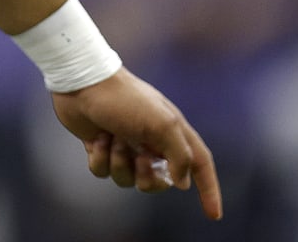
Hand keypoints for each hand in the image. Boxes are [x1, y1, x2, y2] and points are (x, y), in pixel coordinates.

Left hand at [51, 68, 223, 220]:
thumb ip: (180, 156)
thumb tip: (183, 184)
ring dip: (119, 163)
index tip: (214, 215)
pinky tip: (97, 139)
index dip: (209, 190)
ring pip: (128, 179)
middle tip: (138, 157)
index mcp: (172, 132)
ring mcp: (125, 145)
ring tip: (112, 138)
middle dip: (148, 177)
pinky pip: (104, 172)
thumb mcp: (162, 125)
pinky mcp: (101, 147)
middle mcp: (151, 141)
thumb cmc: (125, 100)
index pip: (199, 165)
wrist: (83, 83)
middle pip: (160, 181)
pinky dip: (100, 159)